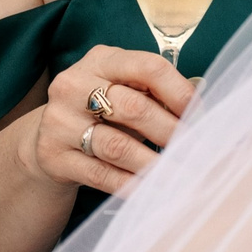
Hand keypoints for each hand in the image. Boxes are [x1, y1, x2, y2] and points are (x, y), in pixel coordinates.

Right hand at [19, 44, 195, 196]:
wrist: (49, 137)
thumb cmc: (103, 110)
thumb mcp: (124, 89)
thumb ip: (155, 94)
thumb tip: (200, 111)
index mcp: (101, 60)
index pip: (148, 67)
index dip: (180, 92)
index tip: (202, 115)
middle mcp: (73, 86)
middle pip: (134, 108)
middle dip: (171, 132)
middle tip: (197, 150)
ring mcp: (59, 122)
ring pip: (117, 146)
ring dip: (155, 164)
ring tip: (182, 174)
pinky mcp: (52, 156)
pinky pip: (100, 174)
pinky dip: (130, 184)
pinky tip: (152, 190)